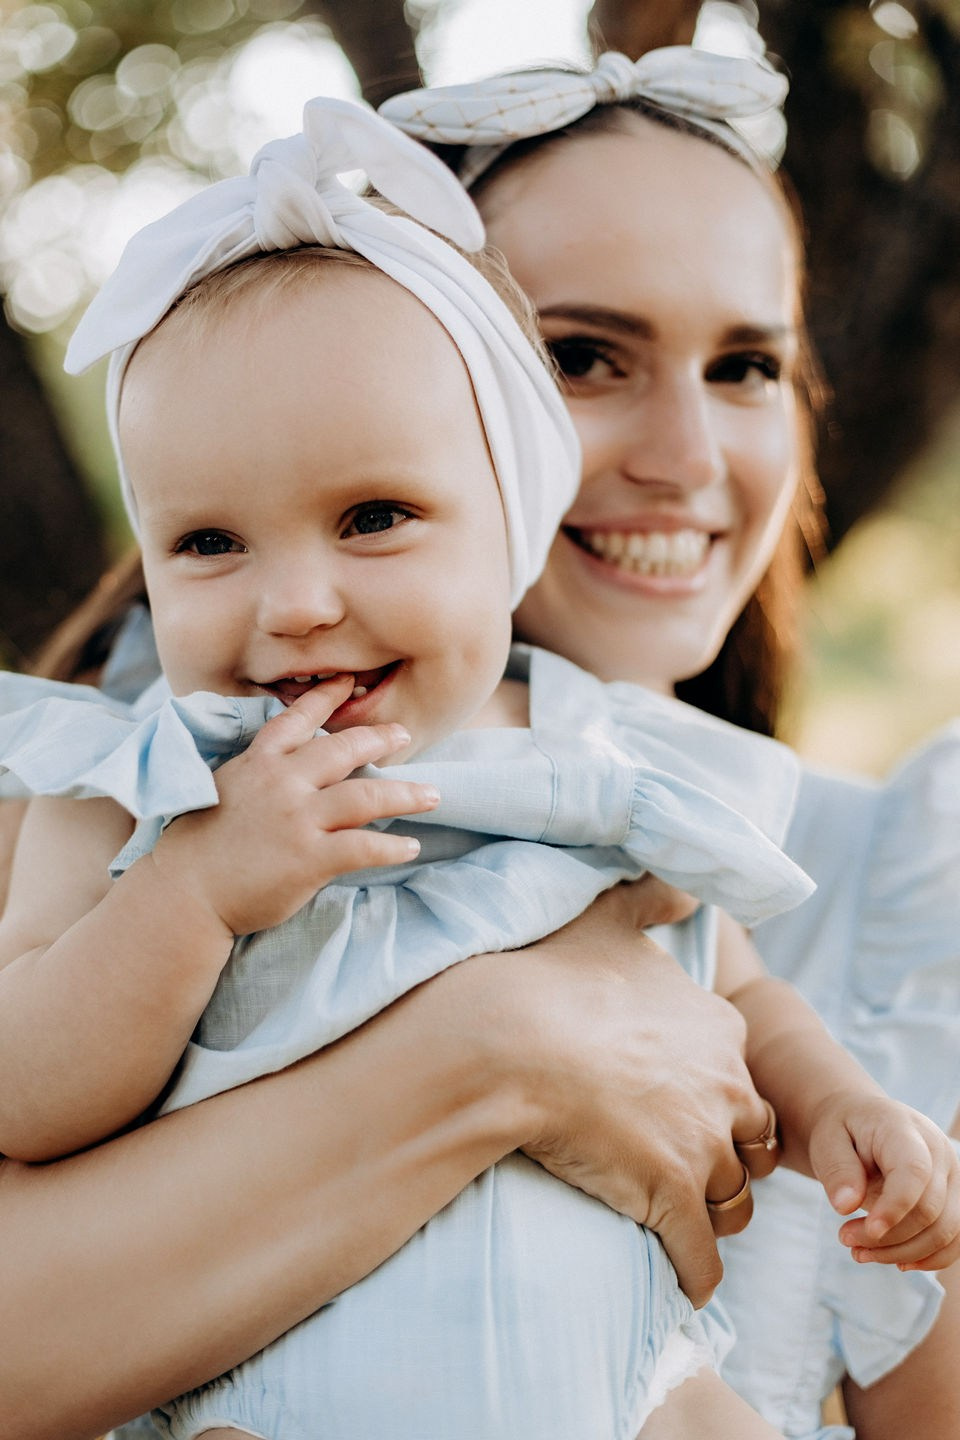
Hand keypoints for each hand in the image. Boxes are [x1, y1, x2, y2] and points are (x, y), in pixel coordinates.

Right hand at [150, 677, 439, 934]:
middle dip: (380, 739)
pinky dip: (392, 848)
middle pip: (344, 749)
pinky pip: (365, 847)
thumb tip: (286, 773)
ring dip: (406, 794)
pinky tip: (410, 847)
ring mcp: (298, 819)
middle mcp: (282, 782)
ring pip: (367, 796)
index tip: (349, 682)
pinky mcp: (310, 858)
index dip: (325, 699)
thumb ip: (257, 777)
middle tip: (405, 733)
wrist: (182, 895)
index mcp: (258, 763)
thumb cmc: (197, 850)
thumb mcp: (224, 792)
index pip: (296, 719)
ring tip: (432, 795)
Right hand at [500, 884, 771, 1306]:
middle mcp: (726, 1086)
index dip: (715, 1099)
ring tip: (675, 1218)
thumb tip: (683, 891)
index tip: (678, 1107)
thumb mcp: (606, 917)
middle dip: (726, 1158)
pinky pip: (702, 1258)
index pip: (742, 1079)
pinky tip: (679, 1279)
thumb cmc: (550, 977)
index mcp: (718, 1027)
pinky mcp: (672, 1197)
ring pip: (734, 1202)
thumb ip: (651, 899)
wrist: (507, 1039)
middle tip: (682, 1165)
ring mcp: (702, 1144)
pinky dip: (694, 1272)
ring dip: (711, 1214)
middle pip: (752, 1143)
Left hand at [810, 1092, 959, 1270]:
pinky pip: (953, 1239)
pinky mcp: (953, 1198)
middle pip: (929, 1210)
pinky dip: (927, 1257)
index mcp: (904, 1128)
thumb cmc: (843, 1130)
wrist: (861, 1122)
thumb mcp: (826, 1139)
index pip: (914, 1172)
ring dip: (903, 1252)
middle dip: (888, 1237)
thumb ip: (837, 1169)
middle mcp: (938, 1151)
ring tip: (859, 1252)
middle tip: (844, 1238)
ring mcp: (951, 1176)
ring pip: (945, 1231)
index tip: (867, 1232)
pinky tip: (895, 1261)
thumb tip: (845, 1206)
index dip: (895, 1208)